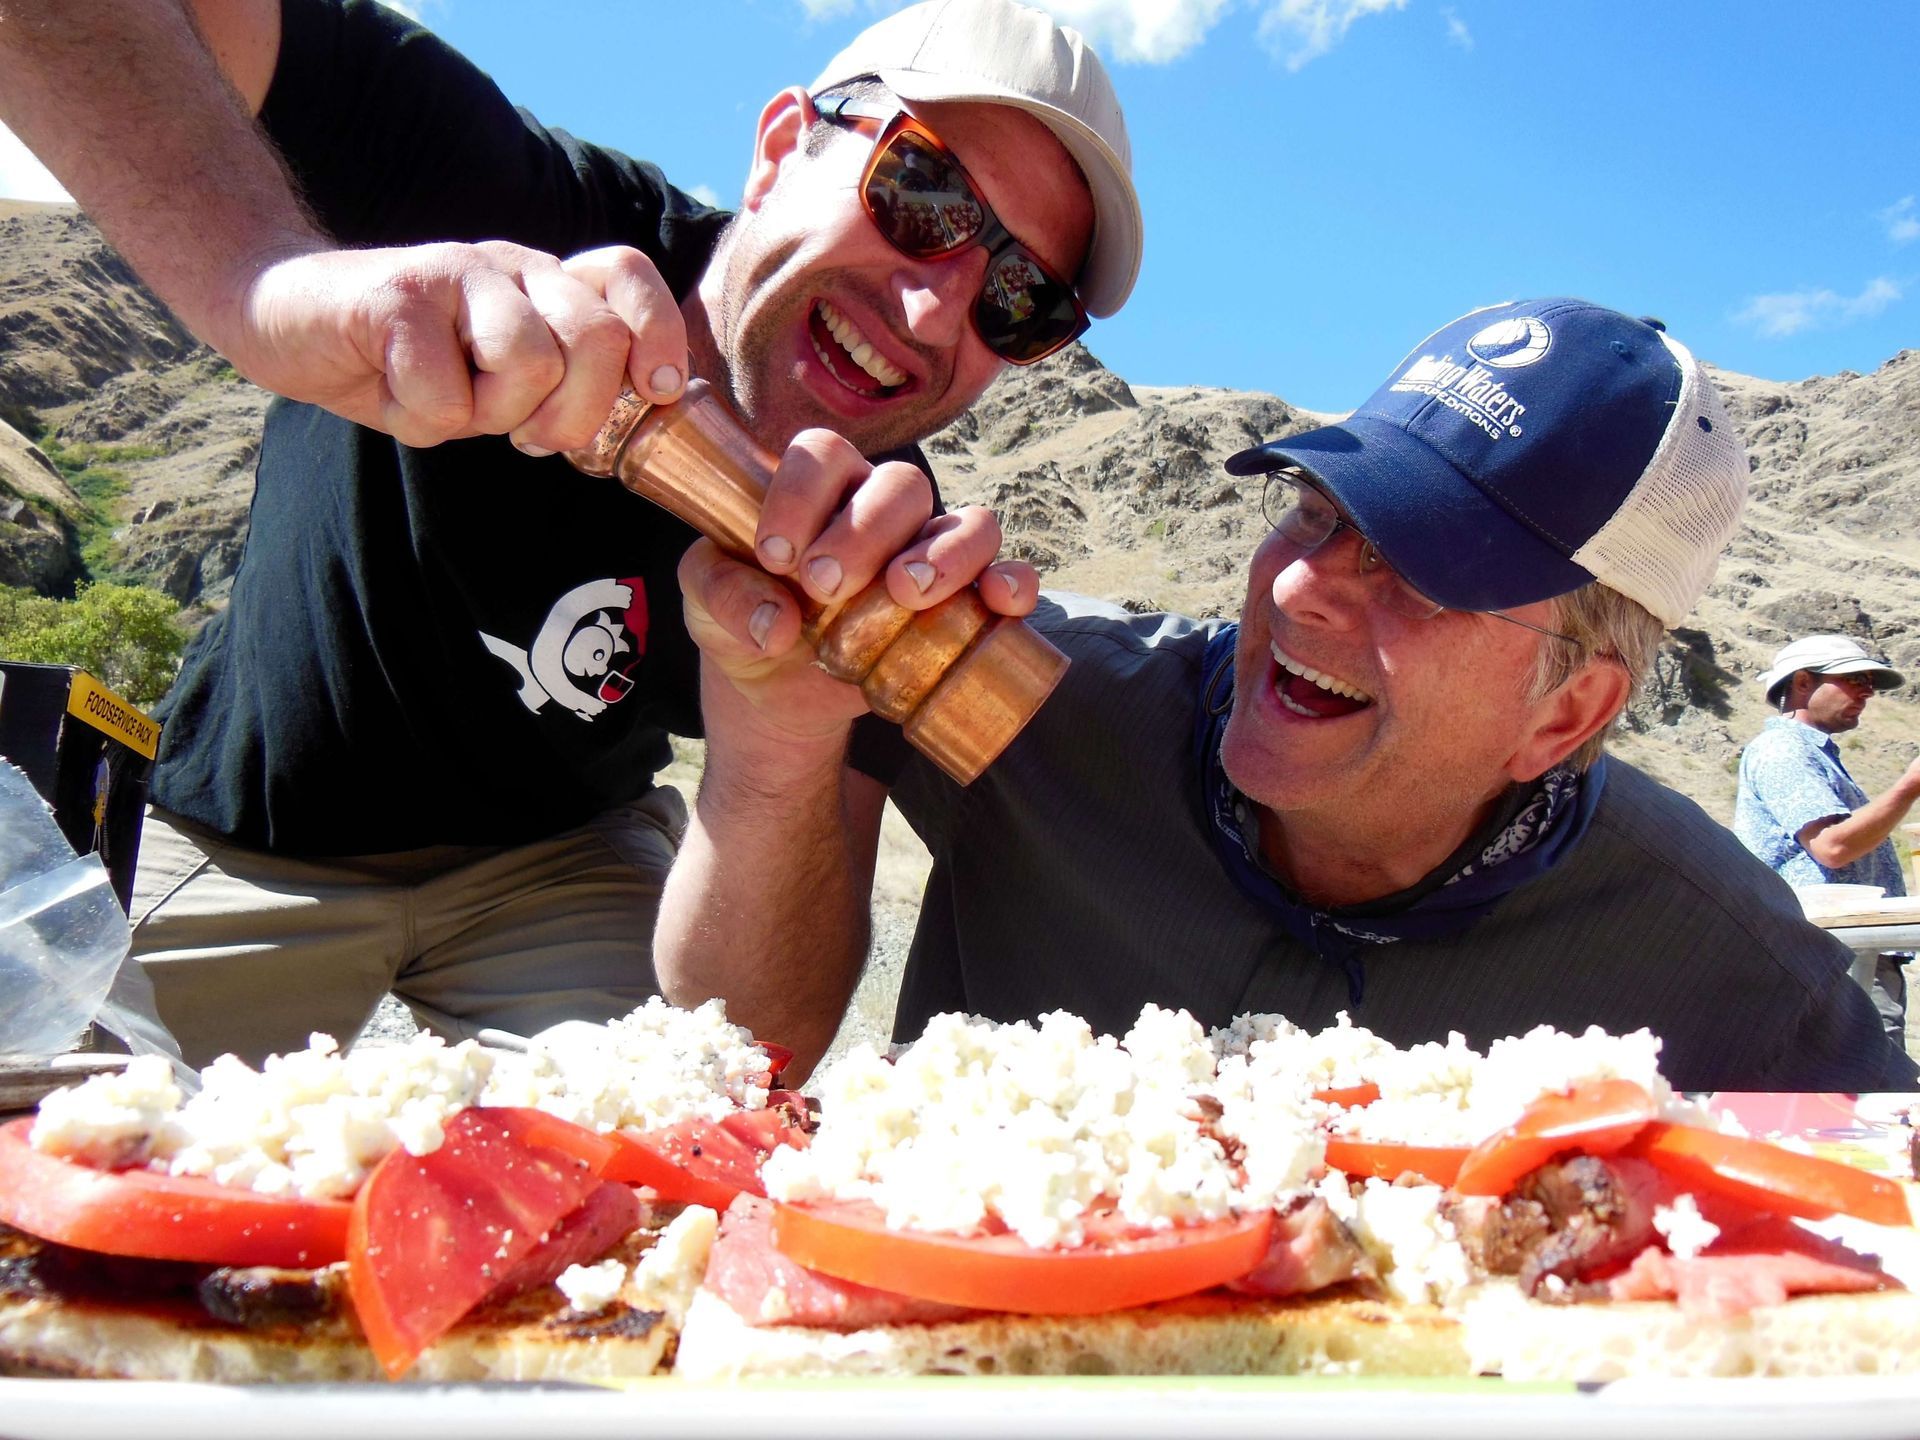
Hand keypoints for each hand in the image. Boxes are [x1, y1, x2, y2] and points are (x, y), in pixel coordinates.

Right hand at [230, 241, 686, 449]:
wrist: (283, 319)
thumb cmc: (404, 362)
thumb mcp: (498, 380)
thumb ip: (565, 385)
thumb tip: (645, 415)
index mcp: (546, 284)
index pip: (629, 277)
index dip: (658, 337)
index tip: (655, 392)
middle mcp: (513, 268)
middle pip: (597, 339)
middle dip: (572, 414)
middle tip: (522, 433)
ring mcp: (456, 274)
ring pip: (530, 364)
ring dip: (487, 414)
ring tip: (445, 401)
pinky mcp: (398, 297)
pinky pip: (446, 394)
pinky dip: (419, 419)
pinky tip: (393, 392)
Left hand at [679, 427, 1036, 745]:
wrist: (772, 692)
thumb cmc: (742, 621)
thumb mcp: (704, 604)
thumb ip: (722, 596)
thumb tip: (778, 623)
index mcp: (818, 488)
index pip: (823, 453)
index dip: (802, 492)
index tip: (775, 554)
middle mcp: (881, 510)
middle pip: (901, 484)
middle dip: (865, 531)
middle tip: (825, 586)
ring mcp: (929, 553)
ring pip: (967, 521)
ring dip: (944, 552)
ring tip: (905, 593)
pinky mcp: (963, 605)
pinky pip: (1008, 576)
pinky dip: (1012, 583)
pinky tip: (998, 601)